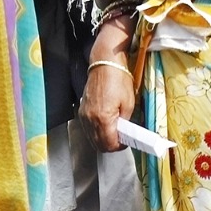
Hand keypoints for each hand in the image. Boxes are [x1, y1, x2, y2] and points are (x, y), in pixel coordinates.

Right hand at [79, 17, 135, 152]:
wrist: (104, 63)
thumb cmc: (118, 79)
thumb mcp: (129, 103)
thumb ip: (125, 123)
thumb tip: (124, 133)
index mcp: (103, 119)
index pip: (109, 144)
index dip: (119, 147)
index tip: (126, 143)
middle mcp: (90, 119)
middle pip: (99, 145)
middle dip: (111, 146)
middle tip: (121, 140)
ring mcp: (84, 115)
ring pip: (92, 139)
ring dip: (103, 140)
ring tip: (114, 132)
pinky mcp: (81, 110)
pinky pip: (88, 129)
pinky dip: (96, 132)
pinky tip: (105, 126)